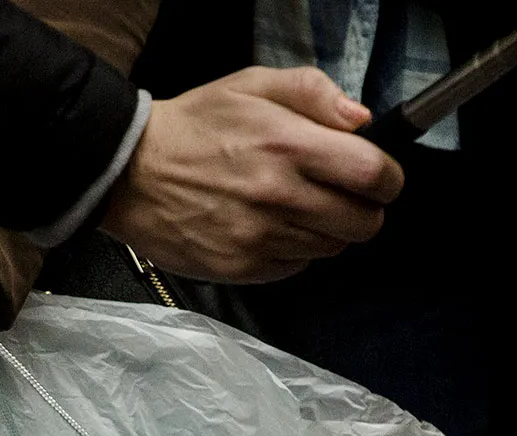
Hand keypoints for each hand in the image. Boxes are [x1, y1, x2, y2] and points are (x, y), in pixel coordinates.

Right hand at [101, 67, 404, 283]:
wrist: (129, 172)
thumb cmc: (194, 127)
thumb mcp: (251, 85)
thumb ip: (313, 93)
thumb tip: (360, 120)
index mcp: (288, 144)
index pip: (373, 175)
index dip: (388, 180)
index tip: (379, 178)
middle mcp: (279, 195)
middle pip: (363, 223)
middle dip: (363, 211)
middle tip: (342, 197)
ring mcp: (260, 238)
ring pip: (330, 249)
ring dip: (326, 231)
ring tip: (295, 207)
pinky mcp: (243, 268)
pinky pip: (295, 267)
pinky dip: (292, 251)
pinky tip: (268, 227)